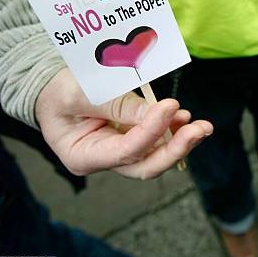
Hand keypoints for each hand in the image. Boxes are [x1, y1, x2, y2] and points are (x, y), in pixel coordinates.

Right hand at [35, 68, 211, 179]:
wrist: (56, 90)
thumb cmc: (61, 92)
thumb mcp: (82, 93)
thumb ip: (117, 106)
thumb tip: (157, 114)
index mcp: (83, 156)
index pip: (125, 151)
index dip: (151, 131)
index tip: (169, 106)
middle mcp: (106, 161)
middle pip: (146, 166)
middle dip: (176, 149)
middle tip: (199, 130)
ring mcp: (122, 153)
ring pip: (157, 156)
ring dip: (181, 142)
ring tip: (201, 125)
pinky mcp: (134, 140)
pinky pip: (158, 141)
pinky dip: (174, 130)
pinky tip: (184, 117)